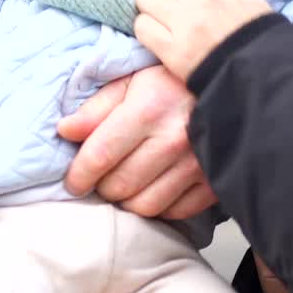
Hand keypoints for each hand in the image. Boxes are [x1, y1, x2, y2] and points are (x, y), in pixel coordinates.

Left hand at [58, 65, 216, 218]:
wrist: (228, 85)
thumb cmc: (172, 81)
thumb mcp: (131, 81)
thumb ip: (96, 108)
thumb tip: (64, 131)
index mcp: (148, 109)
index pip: (101, 155)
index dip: (79, 174)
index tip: (73, 182)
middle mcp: (173, 139)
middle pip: (120, 186)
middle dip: (102, 186)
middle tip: (102, 177)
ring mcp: (197, 163)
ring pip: (145, 206)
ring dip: (128, 200)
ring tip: (127, 182)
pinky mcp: (214, 181)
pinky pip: (175, 211)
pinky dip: (159, 206)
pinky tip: (154, 187)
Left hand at [135, 0, 271, 81]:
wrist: (260, 70)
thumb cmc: (252, 32)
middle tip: (159, 3)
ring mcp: (184, 24)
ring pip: (144, 0)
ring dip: (147, 10)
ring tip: (158, 20)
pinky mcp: (173, 50)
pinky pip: (142, 28)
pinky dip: (146, 30)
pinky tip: (157, 36)